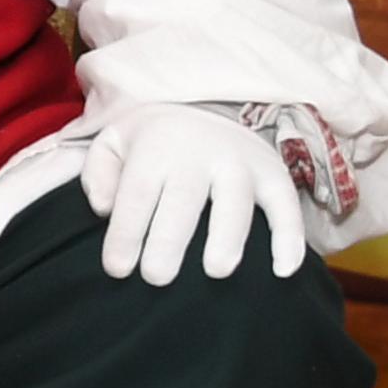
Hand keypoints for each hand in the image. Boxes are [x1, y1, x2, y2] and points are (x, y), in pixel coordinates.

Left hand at [78, 103, 303, 285]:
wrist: (203, 110)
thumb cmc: (151, 144)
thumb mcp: (113, 143)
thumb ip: (98, 173)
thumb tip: (105, 208)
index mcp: (156, 146)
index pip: (137, 194)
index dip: (126, 233)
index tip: (118, 269)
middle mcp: (200, 153)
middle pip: (183, 201)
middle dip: (169, 242)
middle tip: (157, 278)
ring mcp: (241, 163)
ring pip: (235, 202)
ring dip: (228, 238)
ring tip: (215, 271)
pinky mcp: (274, 175)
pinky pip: (286, 206)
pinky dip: (289, 236)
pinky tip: (283, 270)